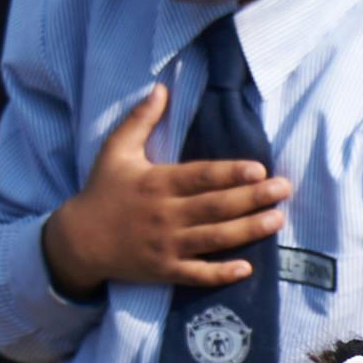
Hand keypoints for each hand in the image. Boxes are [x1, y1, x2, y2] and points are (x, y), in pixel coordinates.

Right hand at [42, 82, 288, 296]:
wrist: (78, 240)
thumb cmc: (102, 190)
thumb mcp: (115, 150)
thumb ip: (140, 120)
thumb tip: (160, 88)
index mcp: (156, 183)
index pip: (200, 177)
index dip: (230, 174)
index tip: (260, 168)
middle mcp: (164, 214)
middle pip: (215, 207)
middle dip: (252, 198)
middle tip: (284, 189)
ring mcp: (165, 245)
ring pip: (214, 239)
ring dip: (248, 230)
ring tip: (278, 219)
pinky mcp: (164, 270)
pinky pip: (197, 274)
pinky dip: (221, 274)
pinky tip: (247, 268)